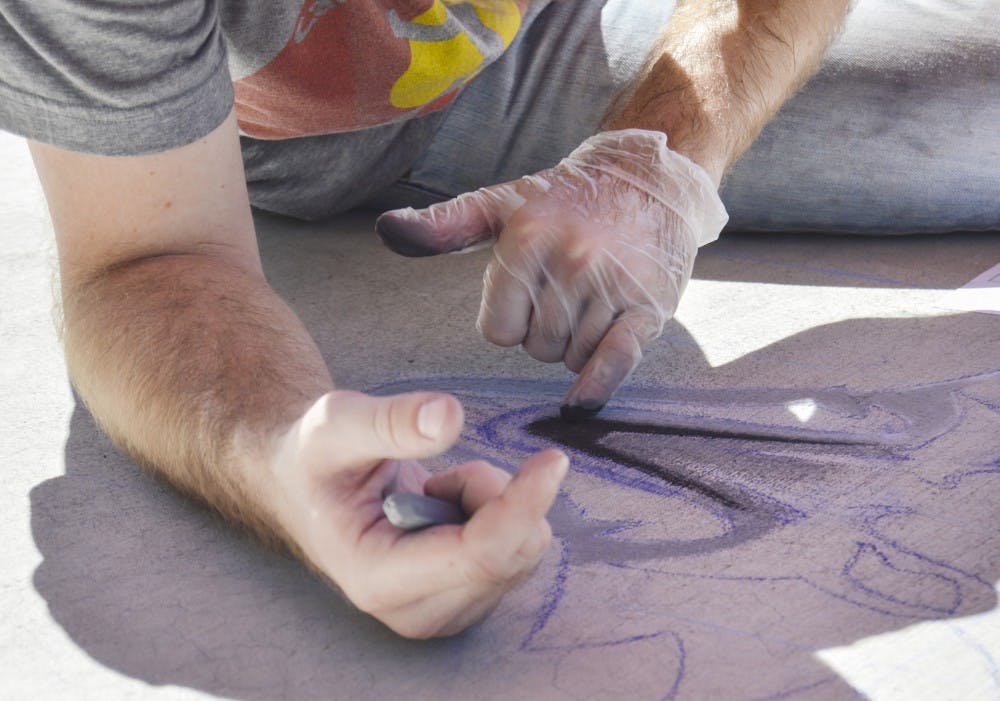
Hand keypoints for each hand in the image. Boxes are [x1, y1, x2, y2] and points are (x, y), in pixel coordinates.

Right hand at [268, 390, 567, 638]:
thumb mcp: (336, 424)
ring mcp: (448, 611)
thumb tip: (448, 416)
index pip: (477, 556)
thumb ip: (389, 421)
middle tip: (441, 474)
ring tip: (436, 490)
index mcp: (377, 580)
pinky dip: (499, 513)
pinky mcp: (471, 599)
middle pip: (512, 555)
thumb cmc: (318, 458)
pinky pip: (522, 549)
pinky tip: (451, 507)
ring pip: (524, 550)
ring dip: (494, 501)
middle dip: (493, 492)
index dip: (521, 506)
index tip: (553, 460)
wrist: (311, 487)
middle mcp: (417, 612)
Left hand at [376, 129, 727, 415]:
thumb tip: (385, 229)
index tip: (530, 295)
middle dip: (544, 332)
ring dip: (576, 344)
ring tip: (593, 301)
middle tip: (566, 294)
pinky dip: (596, 386)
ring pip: (570, 358)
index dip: (512, 320)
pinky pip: (614, 361)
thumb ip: (444, 225)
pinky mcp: (648, 306)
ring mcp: (611, 285)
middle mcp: (570, 262)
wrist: (649, 176)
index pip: (499, 331)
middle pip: (536, 347)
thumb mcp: (501, 203)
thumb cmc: (565, 197)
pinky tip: (581, 404)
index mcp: (526, 240)